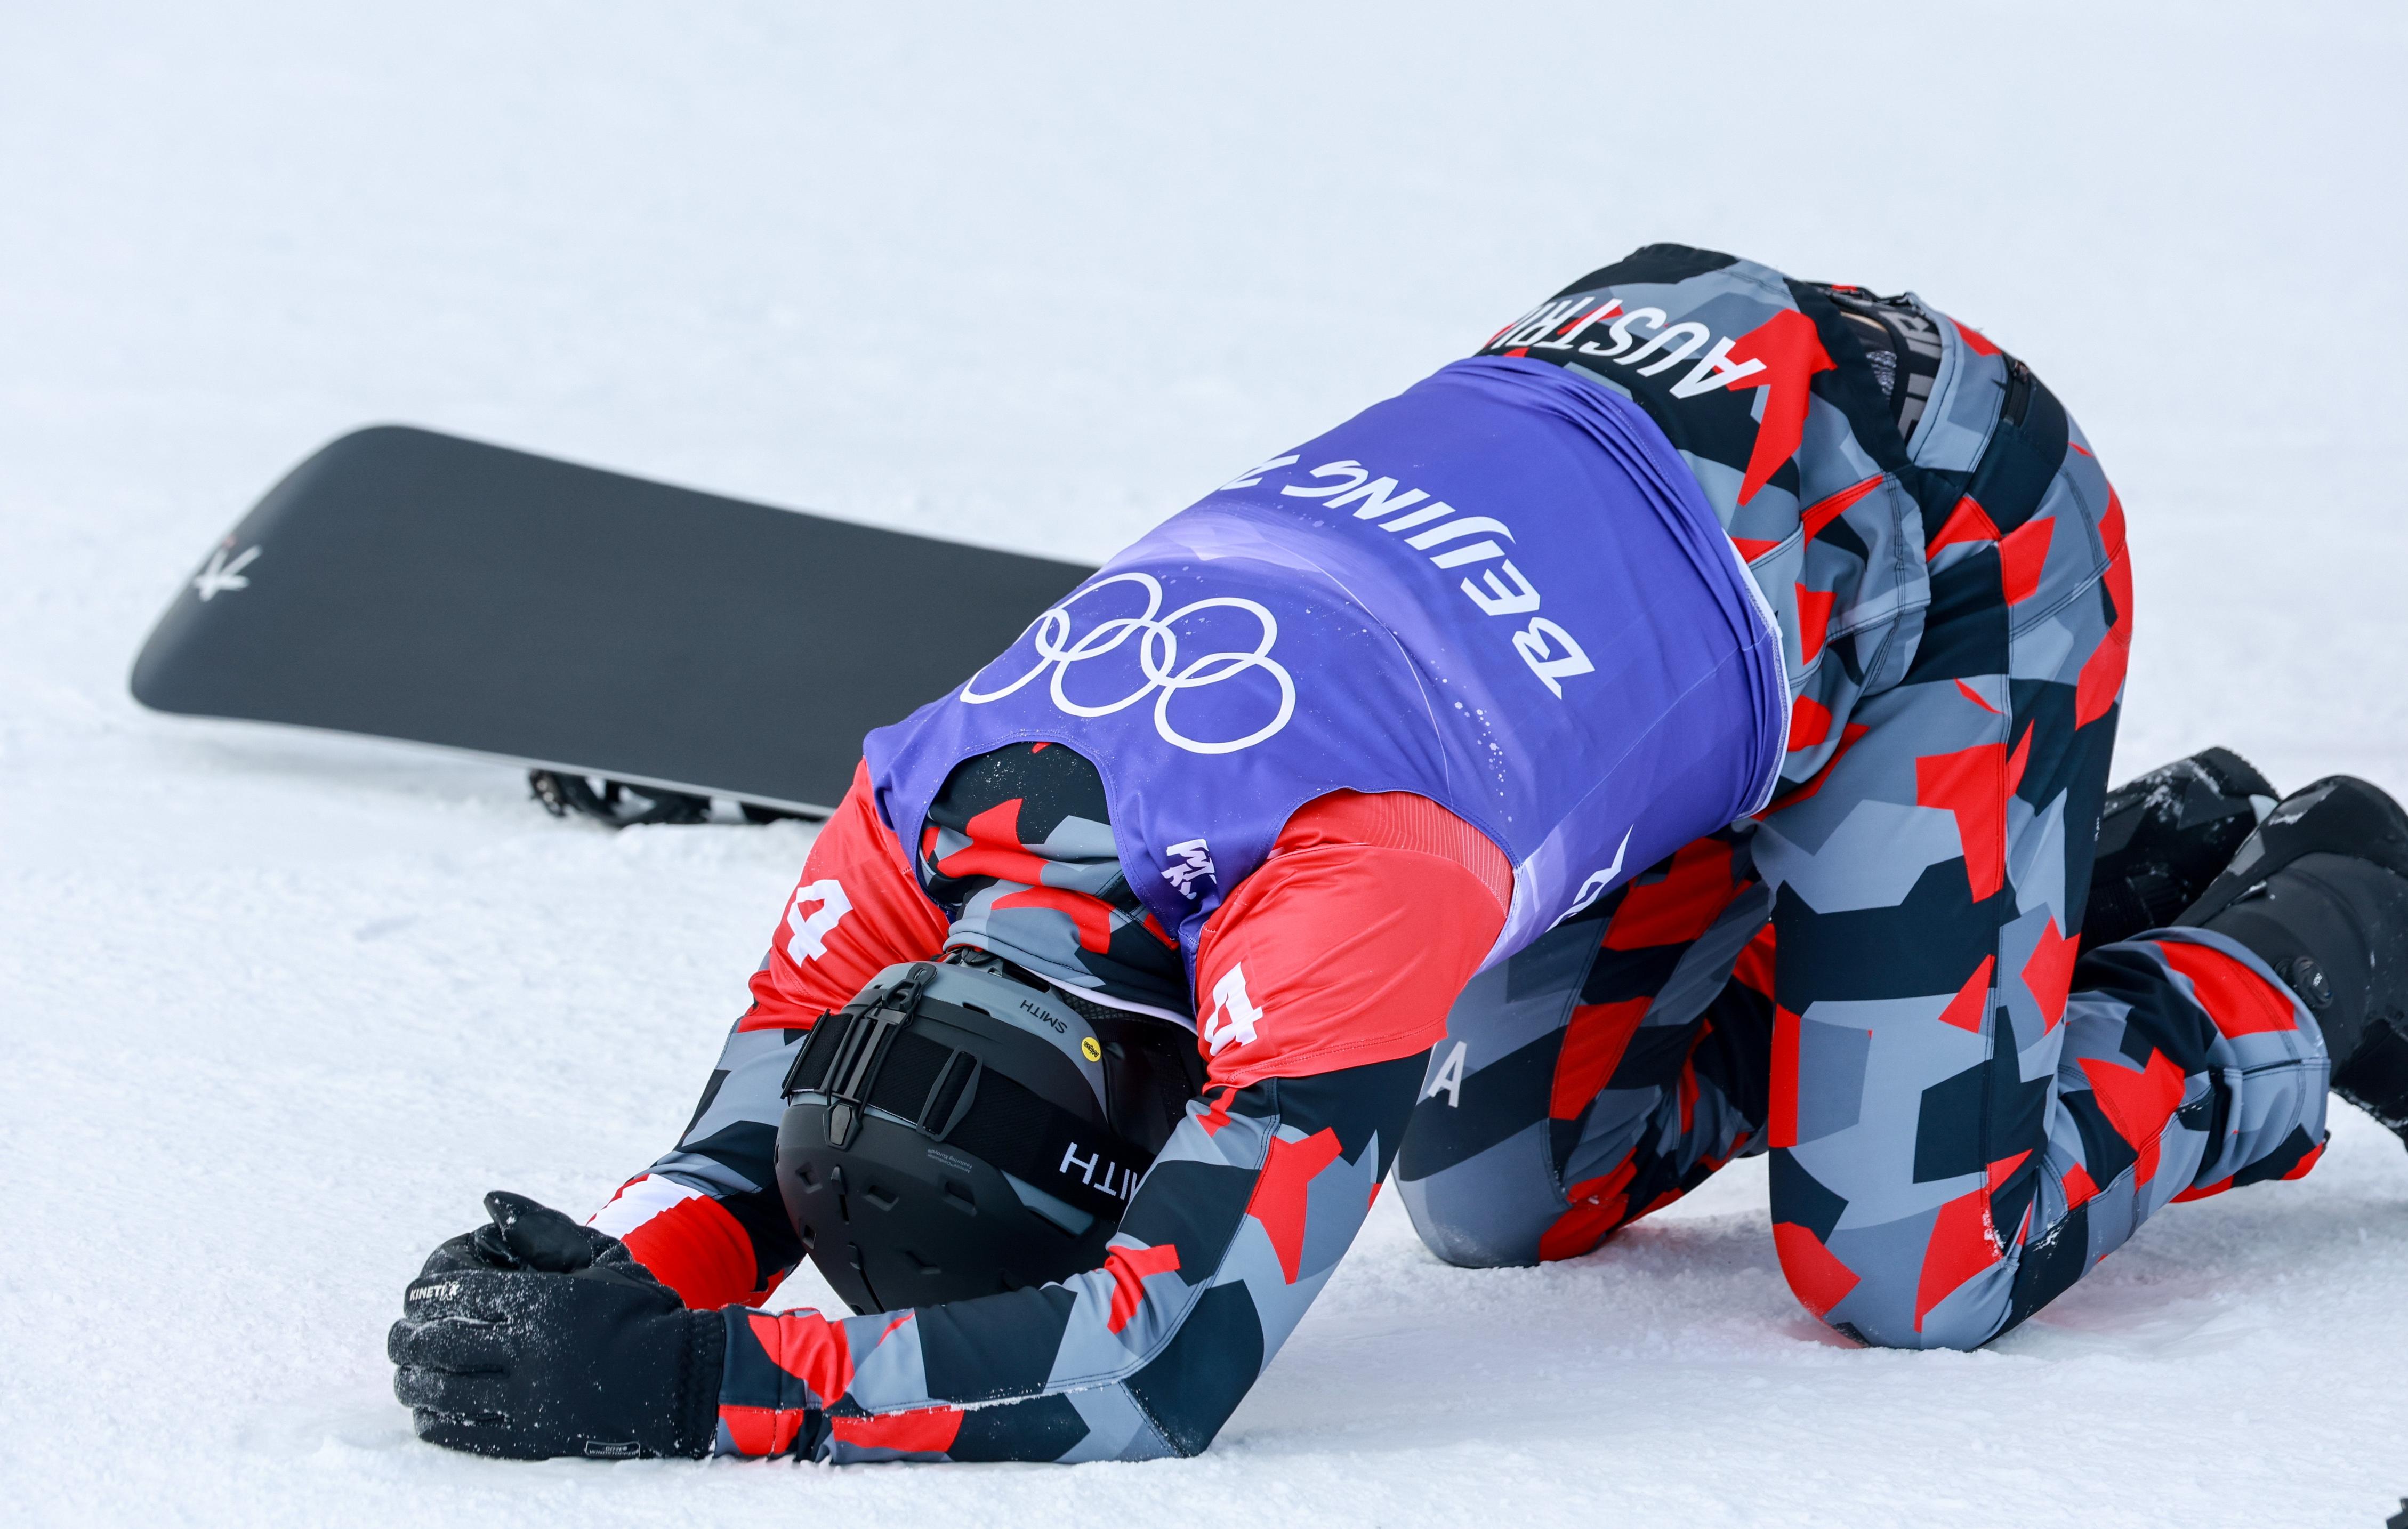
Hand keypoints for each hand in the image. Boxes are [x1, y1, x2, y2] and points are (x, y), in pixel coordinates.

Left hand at [389, 1192, 724, 1459]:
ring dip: (412, 1380)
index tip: (414, 1296)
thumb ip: (543, 1230)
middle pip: (439, 1343)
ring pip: (443, 1391)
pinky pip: (463, 1432)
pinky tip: (428, 1411)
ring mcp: (527, 1399)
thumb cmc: (639, 1311)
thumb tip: (491, 1203)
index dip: (425, 1294)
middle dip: (407, 1337)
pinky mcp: (530, 1438)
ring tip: (406, 1372)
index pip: (457, 1293)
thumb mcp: (600, 1258)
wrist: (680, 1379)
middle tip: (398, 1336)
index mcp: (543, 1301)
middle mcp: (528, 1351)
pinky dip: (435, 1421)